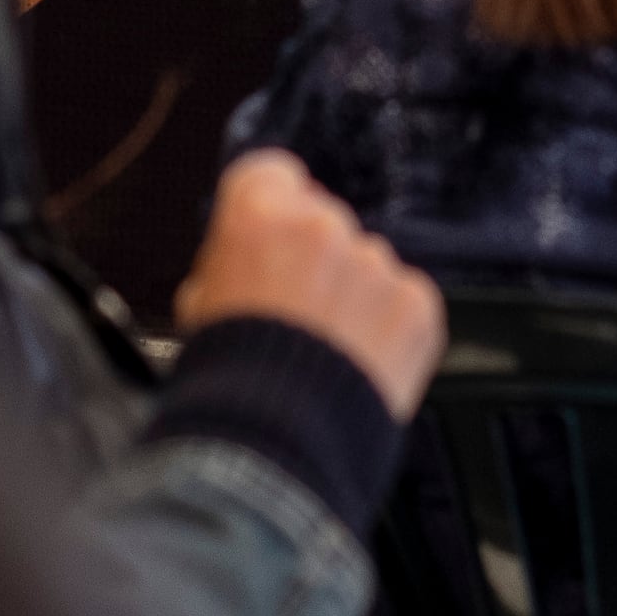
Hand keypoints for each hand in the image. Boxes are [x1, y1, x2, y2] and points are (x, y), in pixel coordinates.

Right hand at [175, 149, 443, 417]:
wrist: (278, 441)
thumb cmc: (231, 378)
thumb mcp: (201, 304)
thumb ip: (231, 261)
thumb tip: (244, 257)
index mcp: (258, 214)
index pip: (273, 174)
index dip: (272, 209)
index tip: (272, 237)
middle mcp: (322, 226)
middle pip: (324, 223)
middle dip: (314, 261)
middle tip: (296, 315)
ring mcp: (374, 262)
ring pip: (365, 265)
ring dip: (352, 297)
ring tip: (327, 353)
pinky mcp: (416, 302)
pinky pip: (403, 300)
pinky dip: (388, 328)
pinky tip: (359, 363)